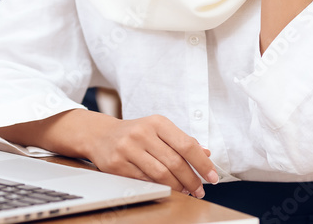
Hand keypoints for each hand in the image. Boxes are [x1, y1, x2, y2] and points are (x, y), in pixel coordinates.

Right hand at [85, 114, 217, 197]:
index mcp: (157, 122)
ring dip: (178, 187)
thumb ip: (182, 141)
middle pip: (175, 162)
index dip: (202, 164)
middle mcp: (142, 133)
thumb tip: (206, 154)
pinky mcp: (117, 164)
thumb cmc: (135, 133)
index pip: (186, 145)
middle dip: (192, 180)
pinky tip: (167, 188)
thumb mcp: (158, 130)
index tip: (213, 177)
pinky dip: (160, 187)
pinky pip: (145, 181)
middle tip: (200, 190)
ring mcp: (128, 148)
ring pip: (161, 174)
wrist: (100, 134)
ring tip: (186, 191)